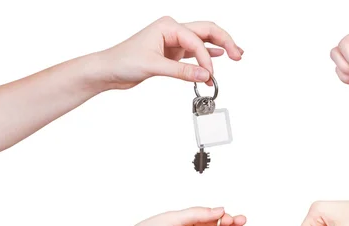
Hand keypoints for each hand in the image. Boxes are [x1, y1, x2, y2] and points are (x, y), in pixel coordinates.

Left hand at [96, 17, 242, 89]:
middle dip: (224, 41)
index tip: (209, 76)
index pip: (196, 40)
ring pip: (203, 41)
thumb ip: (182, 72)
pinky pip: (196, 52)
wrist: (109, 69)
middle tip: (238, 55)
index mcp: (168, 26)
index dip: (206, 59)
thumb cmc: (124, 61)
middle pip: (206, 31)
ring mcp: (173, 41)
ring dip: (220, 48)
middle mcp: (172, 30)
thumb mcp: (154, 66)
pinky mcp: (173, 54)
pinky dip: (208, 56)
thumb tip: (205, 75)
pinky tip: (220, 57)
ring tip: (236, 55)